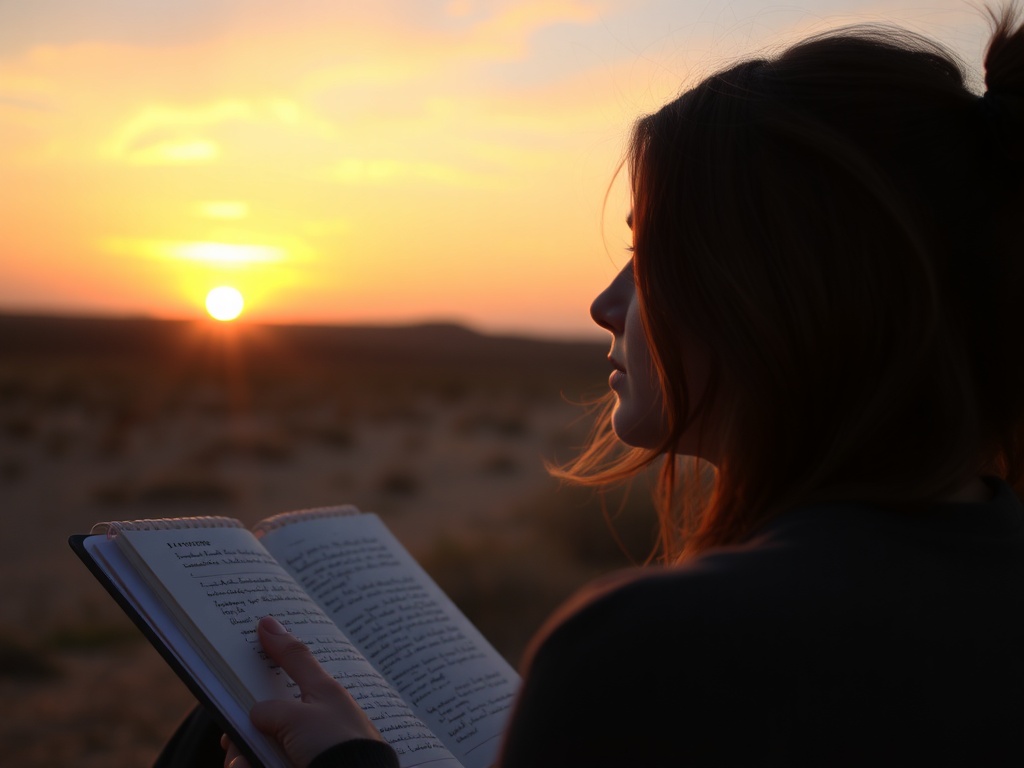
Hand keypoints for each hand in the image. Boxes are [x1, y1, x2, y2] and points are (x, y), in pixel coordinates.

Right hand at [227, 615, 383, 767]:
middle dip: (241, 727)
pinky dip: (249, 766)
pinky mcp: (295, 763)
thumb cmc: (336, 746)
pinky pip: (260, 761)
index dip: (278, 644)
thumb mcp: (299, 717)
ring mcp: (303, 745)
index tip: (261, 623)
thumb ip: (271, 706)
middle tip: (229, 738)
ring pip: (257, 743)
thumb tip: (256, 710)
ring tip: (241, 765)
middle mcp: (312, 718)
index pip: (295, 661)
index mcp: (321, 695)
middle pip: (264, 710)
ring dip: (242, 755)